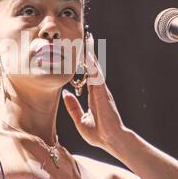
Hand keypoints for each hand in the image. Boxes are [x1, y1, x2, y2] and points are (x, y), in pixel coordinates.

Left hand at [62, 33, 125, 149]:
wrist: (111, 140)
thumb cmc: (99, 134)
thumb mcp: (80, 120)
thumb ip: (73, 107)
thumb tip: (66, 94)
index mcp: (93, 96)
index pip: (87, 76)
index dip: (84, 64)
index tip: (79, 53)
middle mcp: (98, 90)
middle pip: (92, 67)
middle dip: (89, 53)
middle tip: (85, 38)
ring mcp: (102, 90)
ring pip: (95, 67)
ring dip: (91, 53)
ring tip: (87, 39)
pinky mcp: (103, 92)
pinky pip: (96, 74)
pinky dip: (92, 64)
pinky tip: (88, 54)